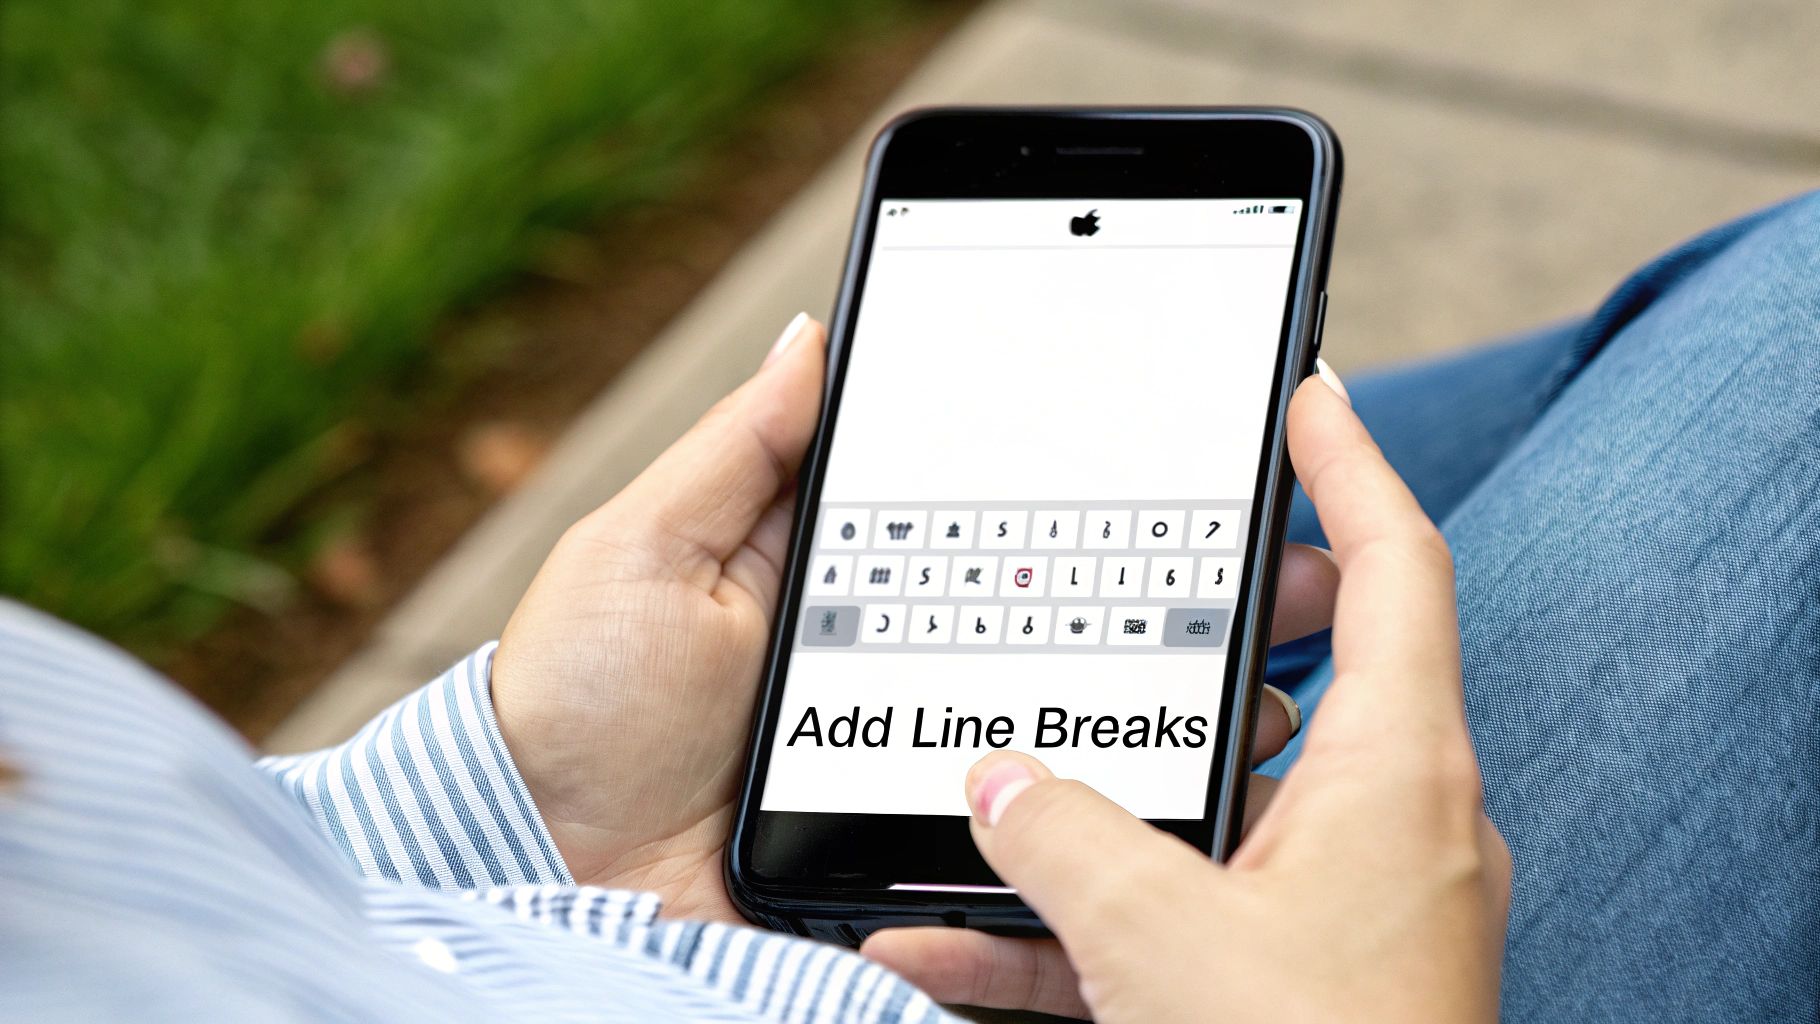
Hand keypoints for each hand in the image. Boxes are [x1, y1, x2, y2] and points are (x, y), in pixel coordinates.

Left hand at [489, 313, 1339, 922]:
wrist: (541, 863)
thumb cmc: (578, 700)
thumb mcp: (649, 547)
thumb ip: (746, 449)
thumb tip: (820, 333)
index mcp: (863, 592)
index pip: (1007, 535)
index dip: (1105, 503)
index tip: (1202, 467)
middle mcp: (913, 679)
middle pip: (1075, 635)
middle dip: (1188, 602)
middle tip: (1287, 568)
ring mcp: (925, 776)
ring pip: (1081, 743)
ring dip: (1184, 712)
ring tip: (1275, 677)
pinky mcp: (921, 861)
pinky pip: (1032, 853)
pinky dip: (1113, 838)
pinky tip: (1197, 799)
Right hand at [863, 368, 1511, 1021]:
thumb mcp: (1158, 941)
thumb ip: (1065, 841)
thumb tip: (998, 785)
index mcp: (1398, 777)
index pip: (1399, 569)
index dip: (1351, 465)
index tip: (1307, 393)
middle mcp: (1383, 832)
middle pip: (1297, 684)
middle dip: (1194, 640)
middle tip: (1130, 584)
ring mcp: (1335, 915)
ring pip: (1206, 814)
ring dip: (1096, 807)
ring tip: (992, 776)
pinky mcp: (1284, 990)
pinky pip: (1169, 922)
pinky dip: (1073, 924)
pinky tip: (948, 940)